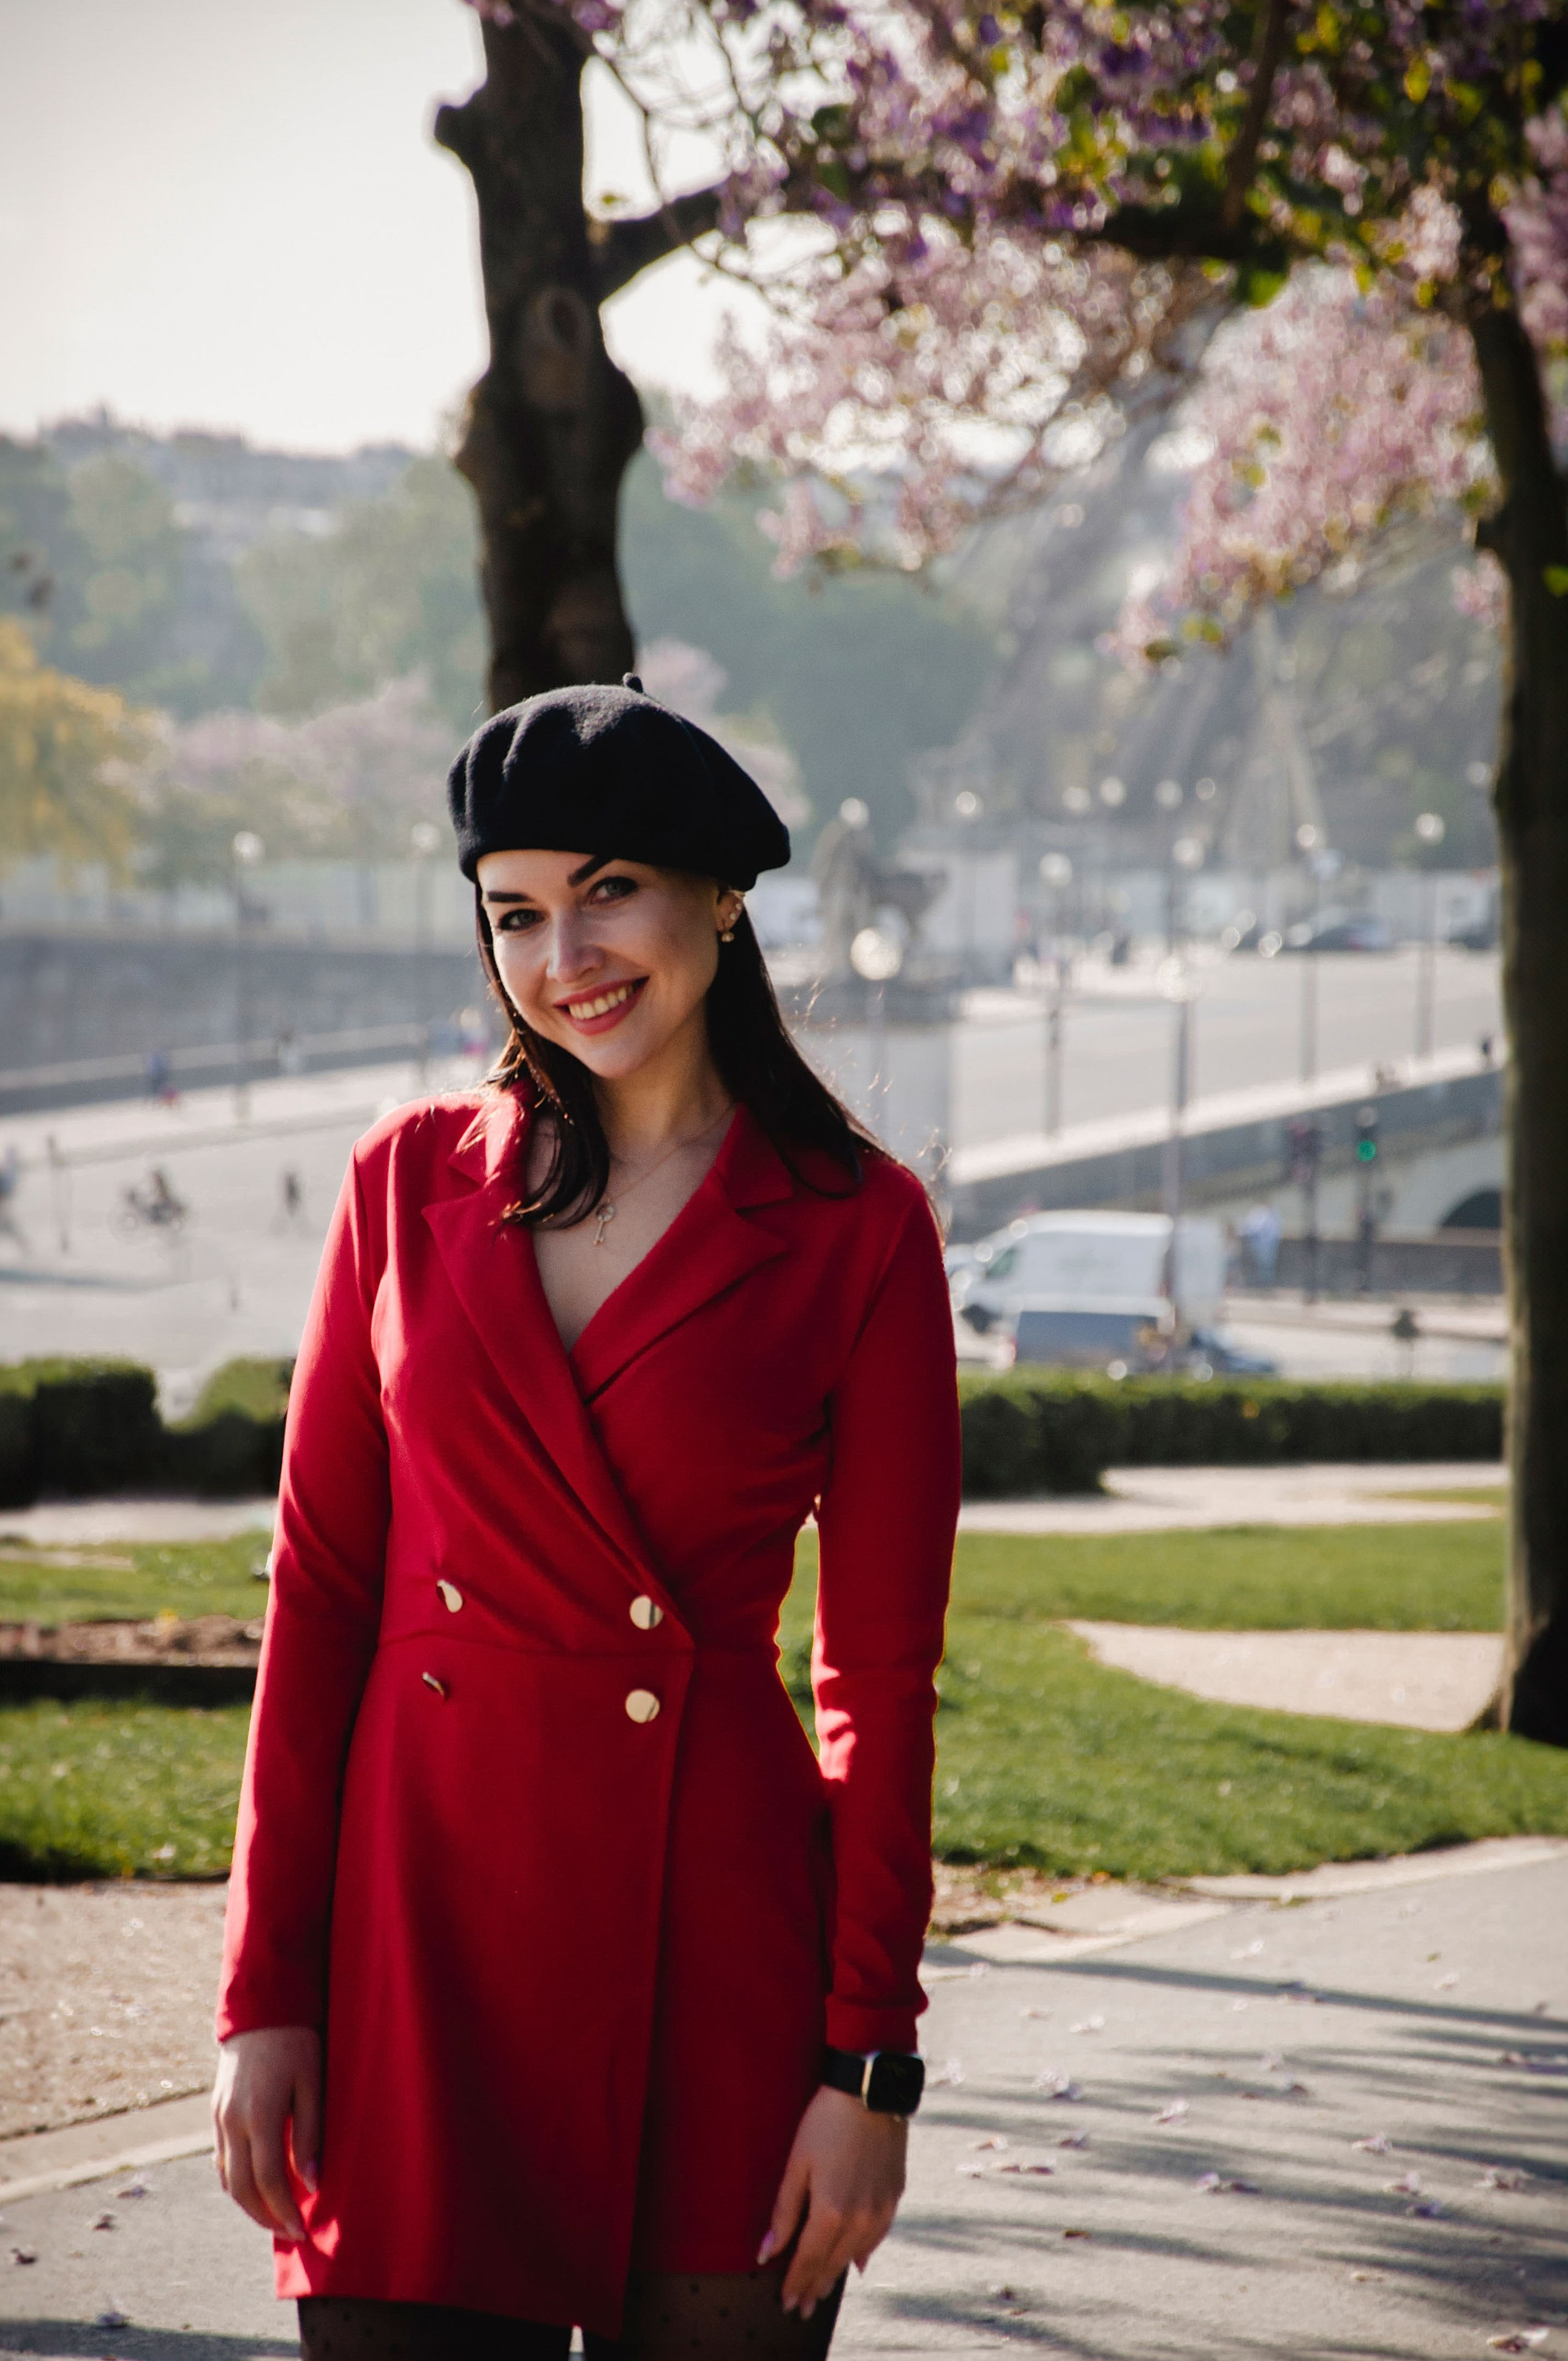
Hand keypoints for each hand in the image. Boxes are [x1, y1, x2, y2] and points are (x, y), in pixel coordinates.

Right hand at [212, 2025, 320, 2241]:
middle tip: (288, 2232)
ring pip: (226, 2177)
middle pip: (241, 2187)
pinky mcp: (215, 2111)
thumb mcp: (313, 2084)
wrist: (261, 2009)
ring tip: (274, 2215)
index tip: (301, 2231)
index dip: (284, 2211)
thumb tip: (312, 2184)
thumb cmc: (296, 2043)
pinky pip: (220, 2158)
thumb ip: (311, 2135)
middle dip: (264, 2216)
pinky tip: (254, 2185)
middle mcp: (232, 2121)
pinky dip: (235, 2180)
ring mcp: (219, 2117)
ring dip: (247, 2202)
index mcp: (260, 2116)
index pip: (268, 2180)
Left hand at [760, 2085, 907, 2317]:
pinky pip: (877, 2236)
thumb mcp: (797, 2163)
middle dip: (814, 2287)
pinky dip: (863, 2252)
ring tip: (823, 2290)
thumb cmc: (826, 2122)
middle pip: (832, 2263)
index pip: (808, 2260)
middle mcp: (860, 2219)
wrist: (871, 2092)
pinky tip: (856, 2262)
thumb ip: (784, 2211)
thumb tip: (766, 2251)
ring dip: (838, 2273)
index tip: (785, 2303)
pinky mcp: (895, 2196)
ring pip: (856, 2255)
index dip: (795, 2283)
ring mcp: (881, 2209)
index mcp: (831, 2212)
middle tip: (802, 2308)